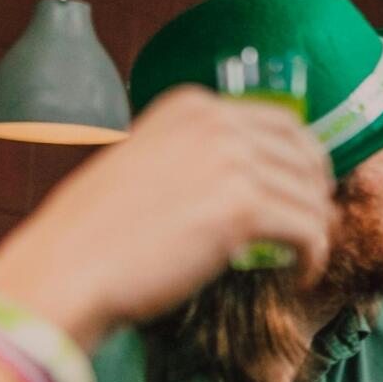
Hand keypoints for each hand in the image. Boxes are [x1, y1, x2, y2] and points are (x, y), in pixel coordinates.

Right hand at [0, 87, 335, 346]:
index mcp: (191, 106)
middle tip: (311, 227)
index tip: (303, 191)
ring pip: (310, 196)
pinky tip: (299, 276)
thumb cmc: (98, 232)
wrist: (66, 268)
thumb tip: (254, 172)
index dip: (303, 161)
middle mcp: (215, 122)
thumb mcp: (147, 163)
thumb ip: (196, 155)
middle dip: (315, 192)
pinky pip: (309, 230)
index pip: (282, 122)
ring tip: (301, 259)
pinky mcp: (242, 208)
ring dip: (315, 231)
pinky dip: (312, 257)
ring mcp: (230, 161)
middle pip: (305, 154)